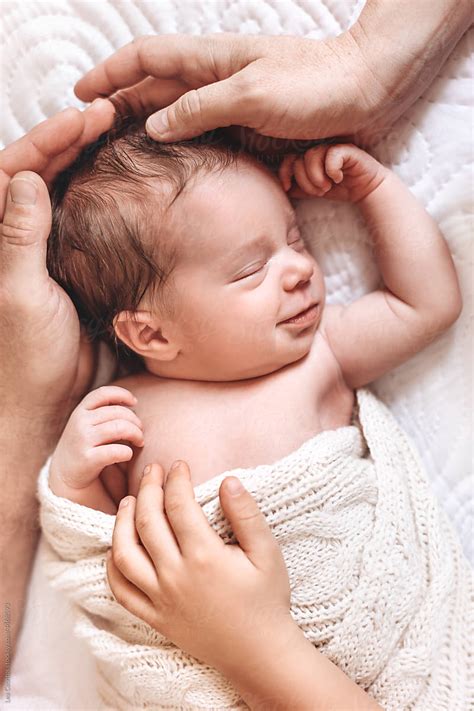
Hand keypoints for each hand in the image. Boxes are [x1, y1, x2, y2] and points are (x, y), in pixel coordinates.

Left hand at [0, 100, 114, 422]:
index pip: (15, 172)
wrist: (48, 397)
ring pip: (62, 189)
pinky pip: (84, 217)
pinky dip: (100, 193)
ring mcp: (46, 247)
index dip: (49, 140)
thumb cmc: (25, 354)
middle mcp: (16, 236)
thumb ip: (20, 236)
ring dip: (84, 159)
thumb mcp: (20, 292)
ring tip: (115, 133)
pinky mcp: (72, 263)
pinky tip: (120, 178)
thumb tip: (24, 177)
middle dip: (69, 139)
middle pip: (38, 170)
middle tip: (107, 114)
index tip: (84, 119)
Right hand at [50, 386, 143, 490]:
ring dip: (137, 435)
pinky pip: (116, 451)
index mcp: (80, 411)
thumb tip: (132, 402)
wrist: (64, 475)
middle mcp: (80, 422)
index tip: (134, 402)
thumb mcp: (87, 423)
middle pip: (118, 412)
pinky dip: (128, 452)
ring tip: (139, 442)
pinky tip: (128, 455)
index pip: (103, 393)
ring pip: (120, 428)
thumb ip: (104, 411)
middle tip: (141, 431)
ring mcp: (82, 440)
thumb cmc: (84, 445)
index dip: (122, 394)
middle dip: (136, 421)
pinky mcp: (87, 459)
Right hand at [74, 1, 470, 147]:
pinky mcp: (248, 130)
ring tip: (119, 157)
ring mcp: (231, 106)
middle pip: (153, 90)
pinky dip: (180, 151)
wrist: (365, 92)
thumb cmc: (315, 86)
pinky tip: (171, 169)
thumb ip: (200, 109)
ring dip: (146, 132)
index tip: (81, 96)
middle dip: (119, 108)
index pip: (146, 58)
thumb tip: (153, 126)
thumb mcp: (252, 95)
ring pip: (175, 117)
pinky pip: (203, 139)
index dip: (110, 74)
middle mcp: (215, 81)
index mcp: (210, 60)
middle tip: (91, 138)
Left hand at [106, 461, 294, 675]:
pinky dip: (113, 565)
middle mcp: (176, 576)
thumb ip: (247, 514)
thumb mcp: (267, 553)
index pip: (179, 505)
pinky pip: (122, 590)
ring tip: (130, 501)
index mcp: (205, 557)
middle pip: (148, 521)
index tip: (179, 464)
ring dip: (122, 522)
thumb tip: (228, 480)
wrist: (259, 654)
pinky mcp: (155, 617)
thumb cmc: (267, 600)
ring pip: (125, 553)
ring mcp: (161, 599)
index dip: (176, 479)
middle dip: (148, 489)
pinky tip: (118, 546)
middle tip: (153, 470)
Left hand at [279, 144, 385, 202]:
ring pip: (312, 157)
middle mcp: (319, 150)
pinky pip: (331, 155)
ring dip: (317, 177)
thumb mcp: (315, 191)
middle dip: (306, 181)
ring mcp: (332, 148)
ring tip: (327, 187)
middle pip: (299, 160)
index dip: (284, 172)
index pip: (288, 159)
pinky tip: (338, 178)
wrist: (365, 190)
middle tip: (320, 191)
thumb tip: (284, 187)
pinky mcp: (347, 149)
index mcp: (309, 158)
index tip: (287, 187)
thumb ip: (299, 188)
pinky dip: (332, 170)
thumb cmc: (340, 188)